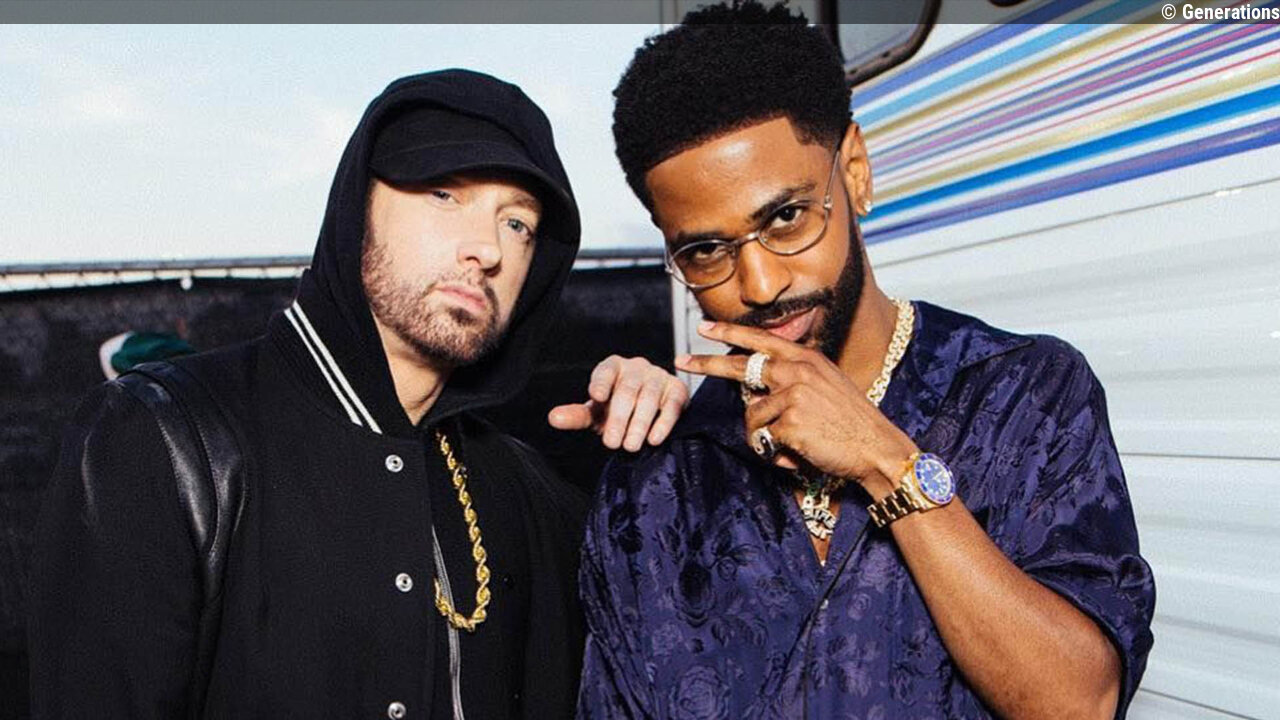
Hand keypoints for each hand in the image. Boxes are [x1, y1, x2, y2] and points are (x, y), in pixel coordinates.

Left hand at [548, 355, 689, 451]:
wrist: (650, 413)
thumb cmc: (618, 410)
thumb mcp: (596, 414)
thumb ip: (576, 416)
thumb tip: (553, 418)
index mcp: (613, 368)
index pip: (605, 371)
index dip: (601, 382)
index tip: (596, 396)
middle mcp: (636, 368)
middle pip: (628, 390)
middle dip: (619, 418)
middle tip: (612, 442)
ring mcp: (658, 377)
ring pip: (649, 398)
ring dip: (639, 423)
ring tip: (630, 446)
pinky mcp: (677, 390)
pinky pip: (671, 405)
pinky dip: (663, 423)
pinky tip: (654, 439)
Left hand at [674, 321, 914, 496]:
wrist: (877, 447)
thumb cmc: (852, 423)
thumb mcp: (826, 386)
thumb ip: (794, 379)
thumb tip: (754, 389)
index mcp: (806, 359)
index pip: (760, 340)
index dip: (728, 334)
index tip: (703, 328)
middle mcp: (797, 371)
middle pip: (739, 366)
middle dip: (706, 364)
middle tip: (681, 361)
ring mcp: (792, 395)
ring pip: (751, 416)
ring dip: (763, 436)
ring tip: (792, 444)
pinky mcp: (789, 422)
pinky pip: (762, 440)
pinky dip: (775, 453)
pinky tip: (799, 454)